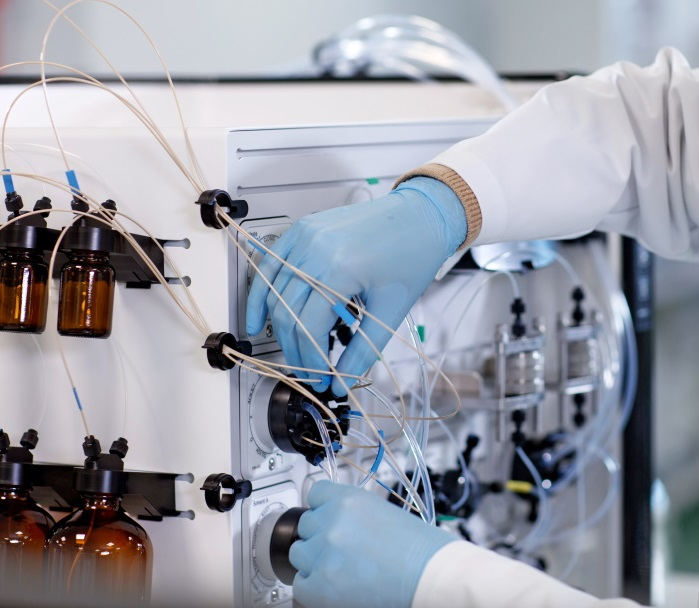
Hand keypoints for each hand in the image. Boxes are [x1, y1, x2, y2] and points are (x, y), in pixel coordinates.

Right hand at [245, 177, 466, 394]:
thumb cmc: (411, 254)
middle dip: (295, 350)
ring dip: (279, 328)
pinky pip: (270, 266)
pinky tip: (257, 318)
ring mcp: (304, 236)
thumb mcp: (390, 310)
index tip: (322, 377)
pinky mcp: (301, 230)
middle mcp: (316, 249)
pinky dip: (261, 294)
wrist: (419, 216)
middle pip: (287, 313)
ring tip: (292, 351)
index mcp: (340, 268)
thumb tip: (342, 380)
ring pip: (274, 293)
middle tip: (309, 370)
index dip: (312, 359)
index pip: (310, 327)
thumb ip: (363, 350)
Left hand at [289, 481, 454, 607]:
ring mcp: (323, 553)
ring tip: (342, 570)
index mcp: (348, 499)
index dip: (323, 508)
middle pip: (306, 524)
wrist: (433, 578)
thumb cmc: (419, 550)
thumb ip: (352, 512)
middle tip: (343, 551)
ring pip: (300, 553)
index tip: (327, 517)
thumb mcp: (383, 513)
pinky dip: (315, 588)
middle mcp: (331, 522)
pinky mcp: (319, 585)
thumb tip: (334, 518)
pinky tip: (338, 588)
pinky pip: (301, 584)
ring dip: (316, 561)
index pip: (315, 493)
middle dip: (321, 536)